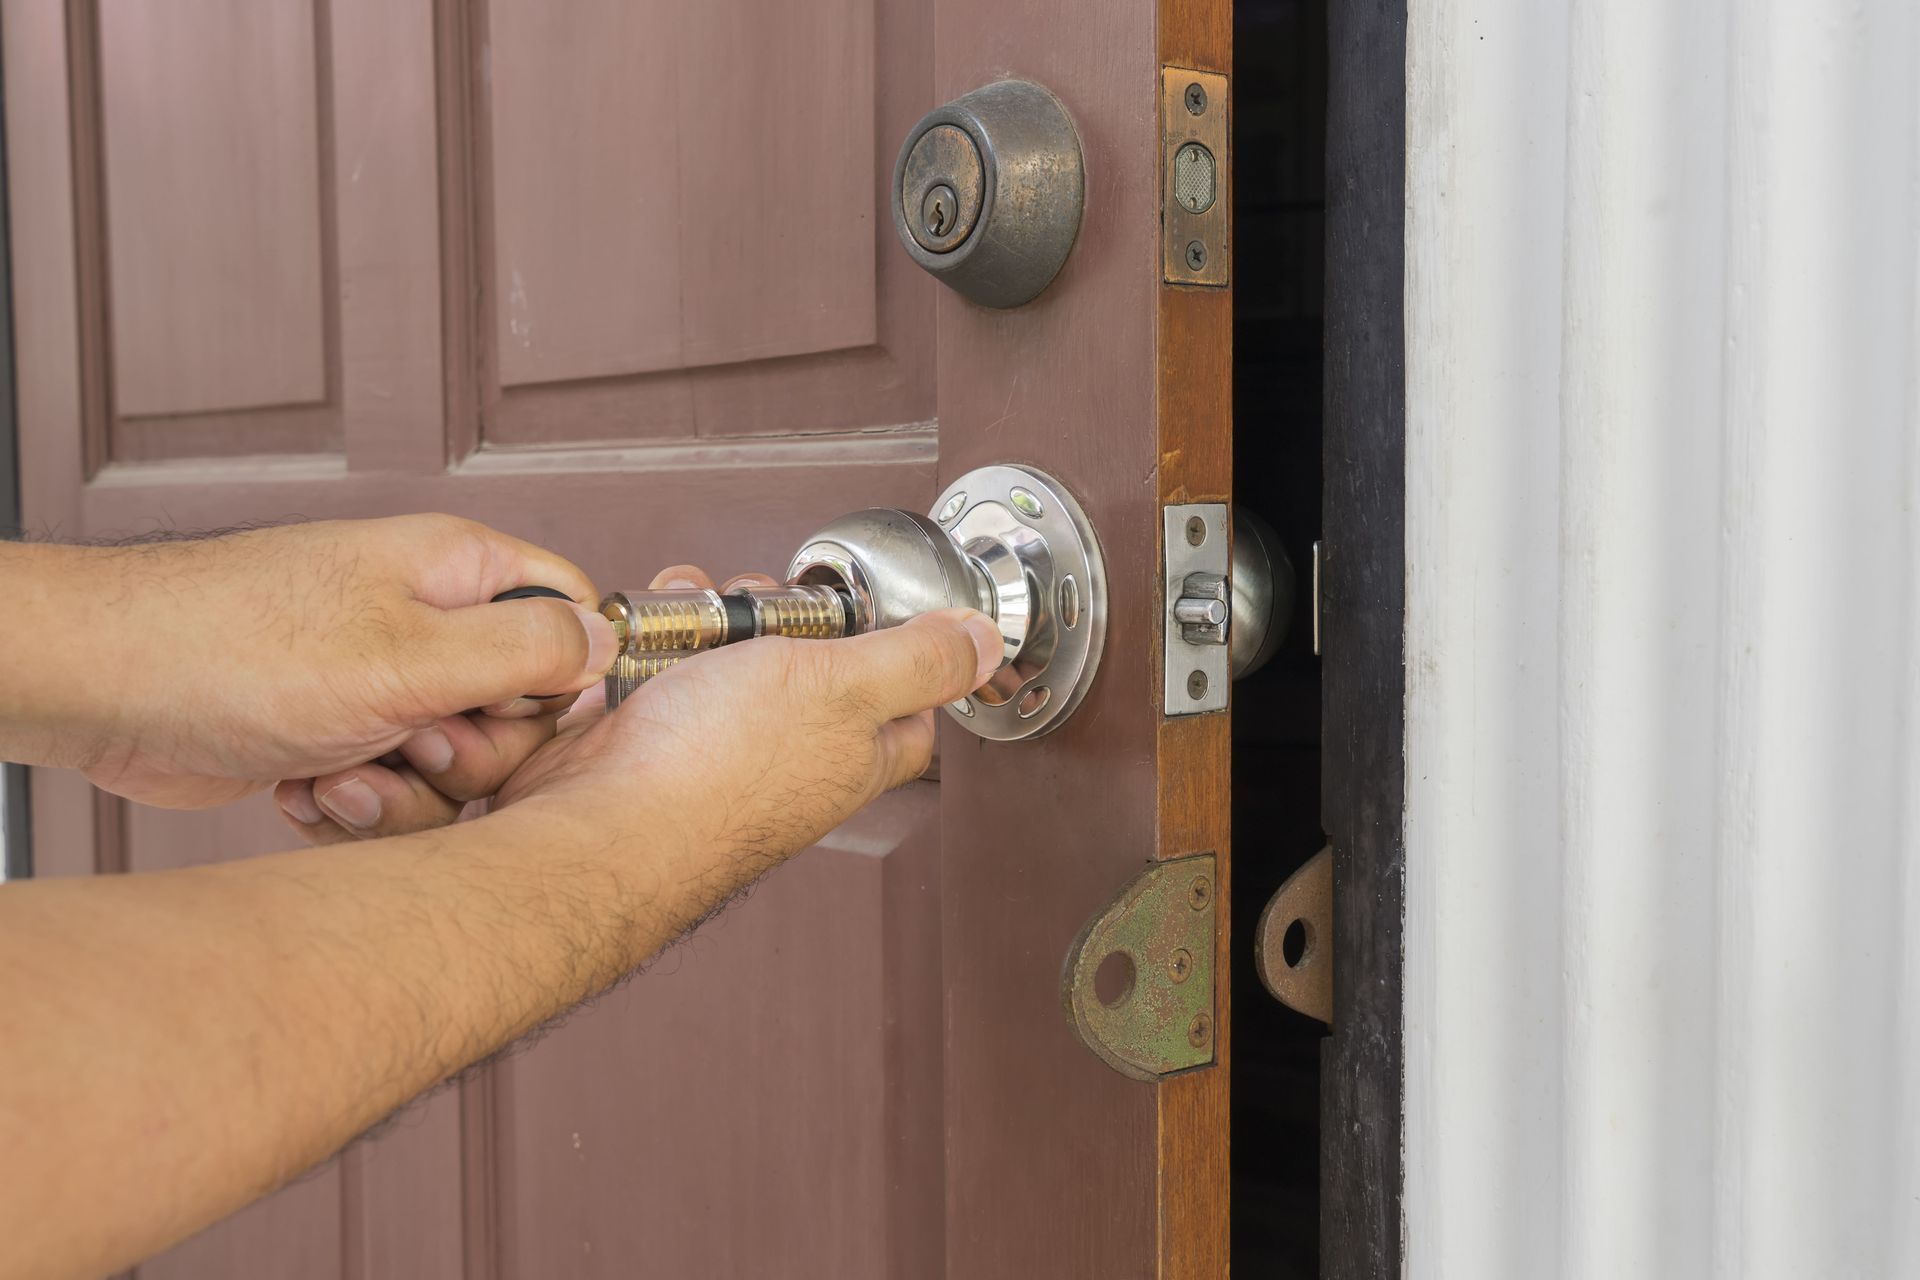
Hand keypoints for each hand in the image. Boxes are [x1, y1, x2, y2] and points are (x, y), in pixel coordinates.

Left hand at [71, 516, 615, 811]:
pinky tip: (302, 788)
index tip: (516, 717)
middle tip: (414, 745)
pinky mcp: (340, 738)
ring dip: (402, 793)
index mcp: (456, 572)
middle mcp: (425, 624)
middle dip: (471, 755)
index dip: (559, 683)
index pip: (567, 618)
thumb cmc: (233, 647)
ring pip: (456, 768)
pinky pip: (394, 794)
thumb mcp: (409, 655)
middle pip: (519, 712)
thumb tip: (606, 643)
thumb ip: (525, 650)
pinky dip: (353, 808)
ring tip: (336, 771)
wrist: (104, 689)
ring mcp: (382, 684)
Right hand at [279, 563, 999, 887]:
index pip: (909, 707)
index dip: (903, 652)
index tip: (877, 608)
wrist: (598, 819)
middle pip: (806, 664)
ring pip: (726, 658)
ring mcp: (714, 749)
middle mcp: (788, 759)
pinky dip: (644, 644)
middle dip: (780, 613)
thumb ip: (919, 661)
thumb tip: (986, 644)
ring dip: (705, 619)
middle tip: (762, 600)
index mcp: (855, 754)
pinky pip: (657, 671)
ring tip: (690, 616)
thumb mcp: (846, 687)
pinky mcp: (649, 739)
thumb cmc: (718, 771)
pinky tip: (639, 643)